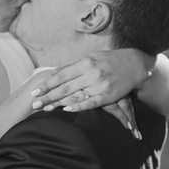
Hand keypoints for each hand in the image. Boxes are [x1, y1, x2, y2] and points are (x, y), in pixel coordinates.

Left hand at [30, 49, 152, 137]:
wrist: (134, 64)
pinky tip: (66, 109)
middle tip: (34, 104)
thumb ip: (72, 67)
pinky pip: (90, 103)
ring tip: (45, 109)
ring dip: (58, 104)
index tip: (34, 92)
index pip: (61, 75)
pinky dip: (77, 107)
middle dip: (48, 97)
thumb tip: (53, 74)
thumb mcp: (90, 58)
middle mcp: (91, 73)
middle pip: (65, 88)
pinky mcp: (108, 95)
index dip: (46, 85)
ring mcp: (100, 85)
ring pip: (75, 96)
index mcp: (85, 63)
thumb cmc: (109, 60)